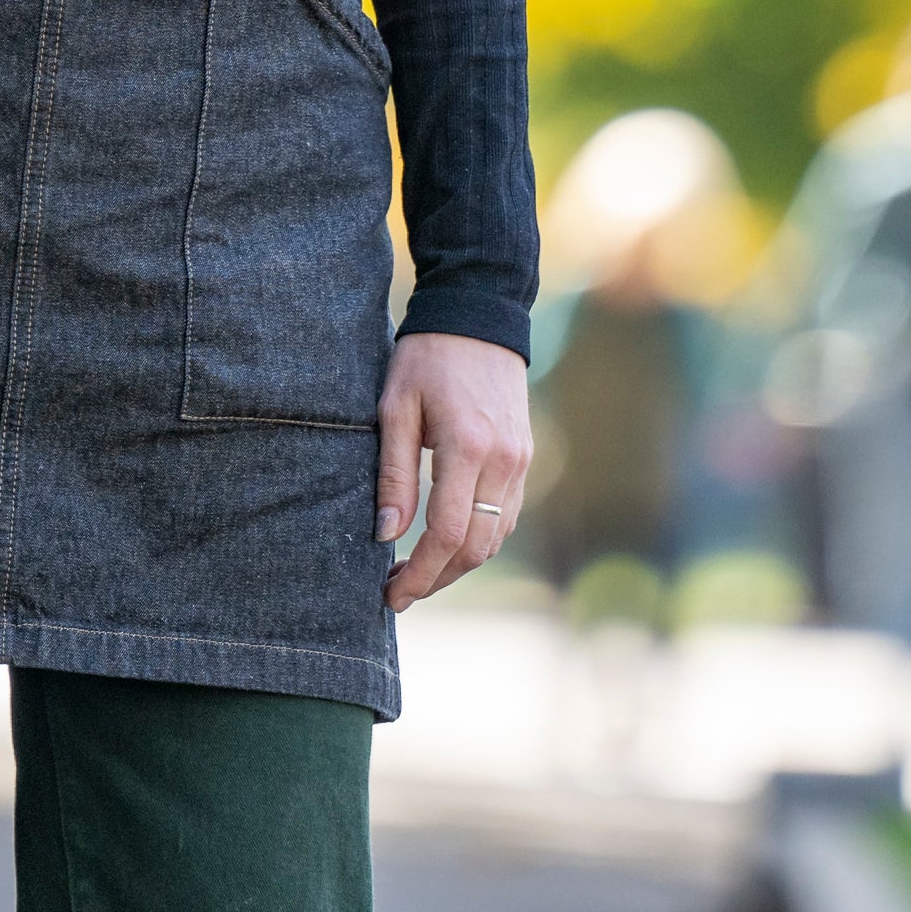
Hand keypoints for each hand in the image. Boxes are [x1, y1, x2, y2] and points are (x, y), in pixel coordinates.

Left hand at [374, 330, 532, 610]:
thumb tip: (385, 535)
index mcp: (467, 446)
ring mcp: (520, 461)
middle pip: (475, 546)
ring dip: (458, 564)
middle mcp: (503, 460)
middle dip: (437, 579)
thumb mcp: (395, 407)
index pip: (445, 532)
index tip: (392, 594)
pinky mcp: (525, 457)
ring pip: (495, 537)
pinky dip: (478, 539)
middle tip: (399, 592)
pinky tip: (447, 542)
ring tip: (418, 572)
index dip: (419, 573)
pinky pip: (506, 515)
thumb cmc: (426, 357)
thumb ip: (393, 473)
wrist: (478, 316)